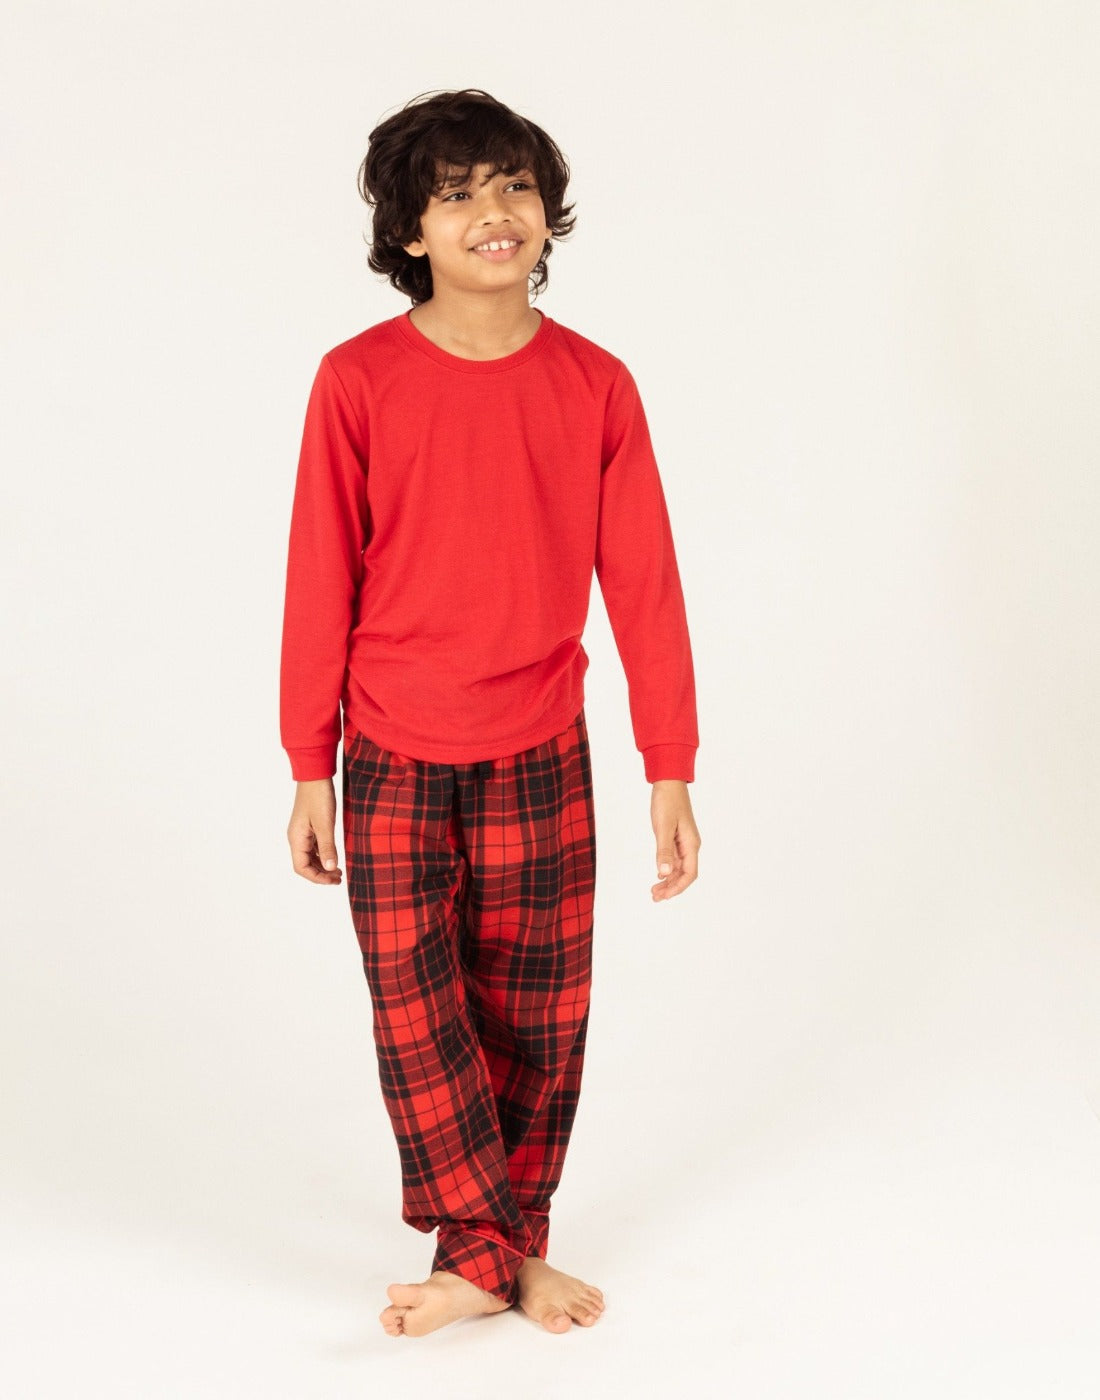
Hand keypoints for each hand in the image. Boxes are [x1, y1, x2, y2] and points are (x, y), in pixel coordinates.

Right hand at [288, 779, 343, 883]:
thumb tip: (330, 868)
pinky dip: (323, 855)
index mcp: (296, 839)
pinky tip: (333, 857)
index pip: (301, 868)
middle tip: (339, 879)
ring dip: (322, 866)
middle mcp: (296, 838)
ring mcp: (302, 832)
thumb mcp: (325, 824)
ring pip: (309, 857)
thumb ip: (327, 847)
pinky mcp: (309, 826)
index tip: (333, 881)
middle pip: (305, 865)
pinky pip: (313, 847)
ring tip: (338, 872)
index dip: (316, 878)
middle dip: (321, 874)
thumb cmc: (318, 797)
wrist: (315, 775)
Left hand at [650, 780, 700, 900]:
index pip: (690, 873)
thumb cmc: (667, 801)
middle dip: (672, 887)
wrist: (668, 782)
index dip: (678, 887)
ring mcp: (684, 842)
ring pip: (679, 868)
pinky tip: (659, 876)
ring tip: (654, 891)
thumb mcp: (663, 827)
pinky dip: (667, 869)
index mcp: (691, 844)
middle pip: (685, 874)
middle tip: (655, 897)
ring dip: (668, 880)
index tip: (664, 896)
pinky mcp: (676, 837)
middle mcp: (690, 845)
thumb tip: (664, 873)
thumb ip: (664, 850)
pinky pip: (674, 859)